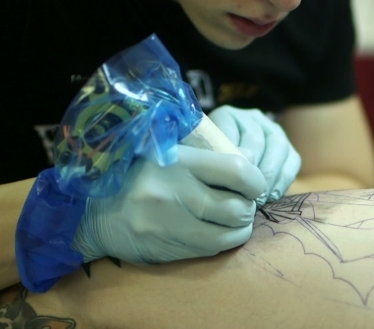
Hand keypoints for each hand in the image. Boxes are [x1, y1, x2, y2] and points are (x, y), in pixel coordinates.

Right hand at [70, 144, 265, 263]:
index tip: (254, 183)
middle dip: (248, 207)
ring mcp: (169, 224)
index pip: (239, 170)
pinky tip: (218, 231)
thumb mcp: (167, 151)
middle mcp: (174, 192)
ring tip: (234, 218)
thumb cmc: (137, 175)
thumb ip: (208, 155)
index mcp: (178, 160)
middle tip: (243, 203)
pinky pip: (212, 249)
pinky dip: (224, 240)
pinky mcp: (167, 248)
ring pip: (230, 233)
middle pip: (238, 207)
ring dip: (241, 227)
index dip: (256, 180)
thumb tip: (251, 158)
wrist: (91, 211)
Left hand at [208, 106, 300, 203]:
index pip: (228, 132)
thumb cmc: (209, 170)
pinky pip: (292, 160)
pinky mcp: (288, 148)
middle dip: (251, 170)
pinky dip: (283, 179)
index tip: (227, 182)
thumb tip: (218, 171)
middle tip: (245, 195)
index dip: (230, 159)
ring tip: (259, 198)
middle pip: (255, 139)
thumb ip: (207, 161)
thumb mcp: (203, 161)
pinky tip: (272, 195)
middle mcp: (251, 118)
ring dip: (269, 176)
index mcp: (226, 116)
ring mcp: (272, 130)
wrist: (229, 176)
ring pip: (278, 146)